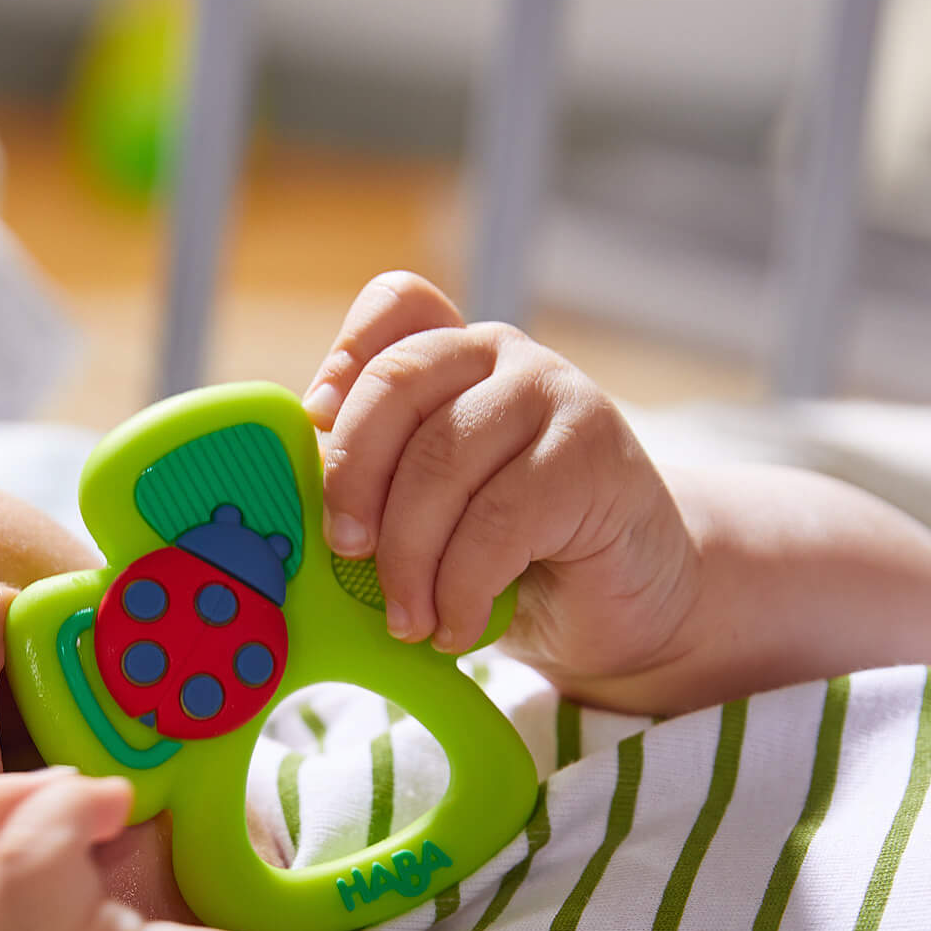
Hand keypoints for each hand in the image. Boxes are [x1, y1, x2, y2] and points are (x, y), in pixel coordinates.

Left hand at [303, 271, 699, 702]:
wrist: (624, 596)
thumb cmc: (508, 556)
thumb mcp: (428, 512)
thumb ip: (379, 489)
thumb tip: (306, 513)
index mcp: (453, 357)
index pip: (399, 304)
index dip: (347, 353)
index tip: (317, 419)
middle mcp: (502, 358)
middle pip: (398, 383)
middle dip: (353, 477)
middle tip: (345, 551)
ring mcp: (554, 396)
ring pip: (441, 461)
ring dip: (408, 557)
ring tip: (407, 618)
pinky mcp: (592, 457)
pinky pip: (497, 521)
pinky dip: (461, 588)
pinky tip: (457, 626)